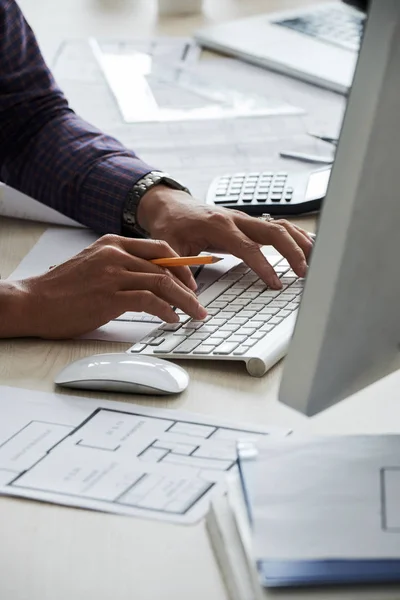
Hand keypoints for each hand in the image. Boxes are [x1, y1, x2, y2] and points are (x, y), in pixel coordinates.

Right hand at [13, 235, 206, 338]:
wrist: (33, 302)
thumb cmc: (62, 289)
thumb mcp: (94, 265)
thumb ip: (120, 265)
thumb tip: (152, 279)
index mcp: (112, 243)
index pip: (159, 248)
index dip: (181, 265)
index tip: (192, 282)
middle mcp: (115, 254)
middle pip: (165, 266)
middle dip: (189, 287)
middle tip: (199, 303)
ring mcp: (112, 274)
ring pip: (162, 283)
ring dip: (184, 301)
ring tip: (194, 314)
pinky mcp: (109, 297)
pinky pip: (149, 301)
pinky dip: (166, 311)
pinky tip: (171, 319)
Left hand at [138, 187, 313, 289]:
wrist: (169, 204)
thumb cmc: (171, 224)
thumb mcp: (169, 247)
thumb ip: (180, 269)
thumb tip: (192, 294)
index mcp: (218, 224)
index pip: (248, 247)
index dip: (264, 266)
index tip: (275, 284)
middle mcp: (236, 219)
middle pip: (274, 231)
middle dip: (292, 252)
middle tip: (305, 273)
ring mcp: (245, 219)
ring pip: (280, 226)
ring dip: (300, 242)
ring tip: (316, 260)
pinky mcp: (249, 223)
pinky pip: (277, 226)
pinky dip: (295, 236)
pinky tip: (308, 246)